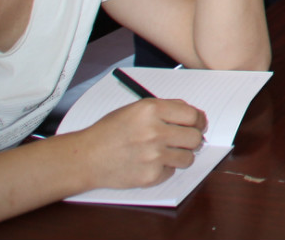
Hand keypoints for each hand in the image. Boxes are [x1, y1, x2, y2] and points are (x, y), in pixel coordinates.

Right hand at [75, 97, 206, 190]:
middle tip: (184, 140)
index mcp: (151, 110)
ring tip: (164, 152)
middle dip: (192, 139)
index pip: (193, 115)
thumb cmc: (110, 131)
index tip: (198, 125)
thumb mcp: (136, 109)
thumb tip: (195, 116)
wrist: (85, 157)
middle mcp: (154, 131)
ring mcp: (153, 156)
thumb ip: (166, 108)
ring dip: (180, 155)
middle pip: (195, 138)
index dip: (199, 121)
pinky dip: (164, 169)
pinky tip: (148, 163)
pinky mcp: (150, 176)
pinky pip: (171, 172)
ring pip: (188, 157)